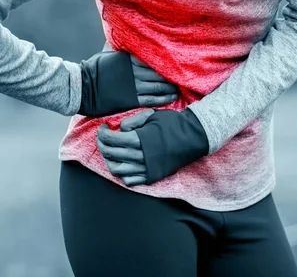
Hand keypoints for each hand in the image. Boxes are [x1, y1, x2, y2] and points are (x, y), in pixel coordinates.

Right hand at [78, 51, 177, 116]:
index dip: (164, 62)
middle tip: (180, 78)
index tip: (174, 63)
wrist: (81, 89)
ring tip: (177, 89)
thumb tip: (118, 37)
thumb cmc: (92, 70)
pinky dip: (163, 98)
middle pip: (158, 72)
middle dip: (170, 76)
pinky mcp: (131, 100)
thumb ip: (117, 48)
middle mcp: (133, 71)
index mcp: (128, 58)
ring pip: (158, 86)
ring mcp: (133, 86)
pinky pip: (152, 99)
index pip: (152, 58)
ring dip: (169, 88)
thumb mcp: (106, 55)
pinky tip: (171, 98)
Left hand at [95, 108, 209, 185]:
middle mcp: (141, 156)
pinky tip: (123, 162)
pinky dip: (122, 173)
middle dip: (102, 144)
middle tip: (102, 137)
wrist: (194, 137)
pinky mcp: (152, 176)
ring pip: (117, 170)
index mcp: (139, 140)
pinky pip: (129, 180)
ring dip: (109, 159)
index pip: (111, 139)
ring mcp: (146, 169)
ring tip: (110, 151)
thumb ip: (132, 121)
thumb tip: (119, 129)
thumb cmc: (173, 123)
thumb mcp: (151, 115)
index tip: (103, 127)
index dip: (102, 133)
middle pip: (111, 154)